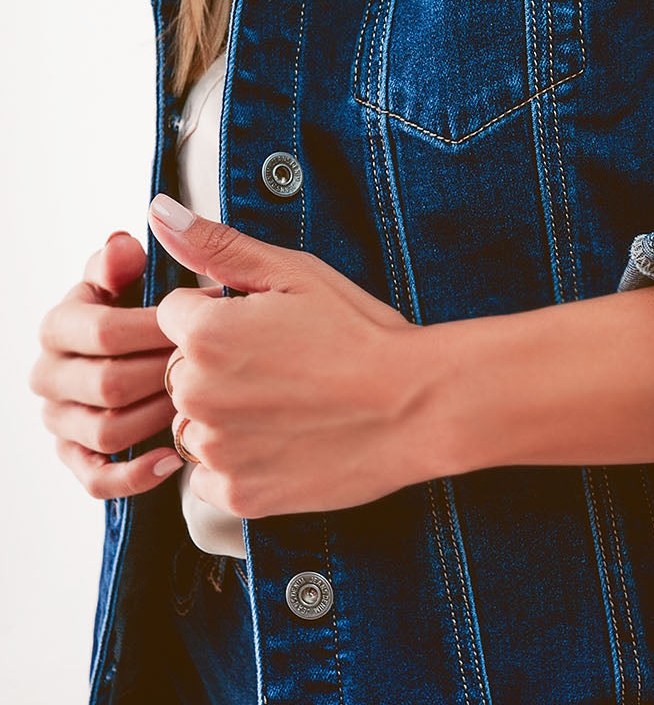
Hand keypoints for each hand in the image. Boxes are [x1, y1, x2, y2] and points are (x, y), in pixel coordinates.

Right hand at [31, 233, 184, 497]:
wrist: (158, 354)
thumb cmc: (153, 313)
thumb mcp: (138, 277)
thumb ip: (126, 260)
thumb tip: (122, 244)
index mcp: (59, 325)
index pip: (102, 330)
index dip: (158, 328)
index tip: (205, 322)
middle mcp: (49, 374)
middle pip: (107, 383)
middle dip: (164, 374)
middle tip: (212, 367)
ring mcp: (60, 420)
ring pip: (106, 430)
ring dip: (158, 418)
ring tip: (200, 404)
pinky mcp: (77, 458)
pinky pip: (97, 478)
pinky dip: (136, 473)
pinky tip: (173, 458)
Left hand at [148, 189, 653, 522]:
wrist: (442, 407)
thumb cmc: (379, 328)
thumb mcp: (303, 272)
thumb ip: (224, 242)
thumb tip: (159, 204)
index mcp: (215, 328)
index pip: (177, 314)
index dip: (228, 317)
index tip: (281, 327)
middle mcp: (209, 390)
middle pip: (186, 372)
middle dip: (232, 363)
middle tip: (301, 365)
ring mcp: (227, 451)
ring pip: (204, 426)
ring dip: (241, 413)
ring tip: (310, 400)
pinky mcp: (248, 500)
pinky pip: (226, 477)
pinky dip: (256, 461)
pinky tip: (311, 438)